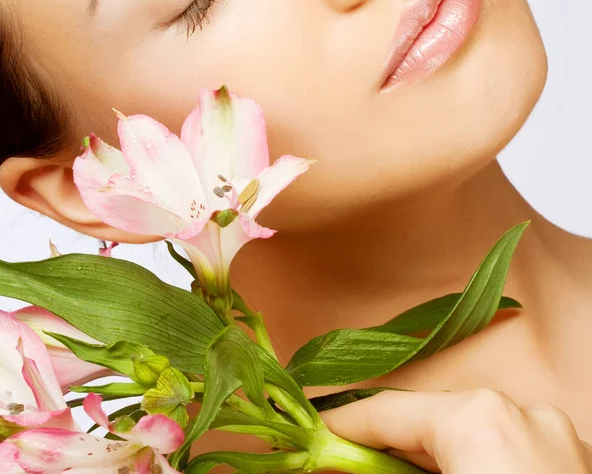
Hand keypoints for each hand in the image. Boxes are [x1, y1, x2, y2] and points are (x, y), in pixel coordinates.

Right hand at [319, 388, 591, 472]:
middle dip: (381, 446)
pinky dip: (462, 464)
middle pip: (424, 420)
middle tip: (341, 464)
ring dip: (420, 458)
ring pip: (462, 433)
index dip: (340, 425)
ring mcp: (550, 435)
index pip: (385, 409)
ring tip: (384, 471)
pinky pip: (497, 448)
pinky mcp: (569, 460)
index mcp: (478, 417)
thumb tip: (331, 467)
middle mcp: (518, 412)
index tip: (311, 439)